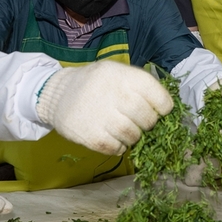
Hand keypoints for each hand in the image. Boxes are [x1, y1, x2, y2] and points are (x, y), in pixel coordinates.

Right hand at [35, 60, 173, 154]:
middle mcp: (112, 94)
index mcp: (121, 75)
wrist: (56, 94)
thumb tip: (165, 106)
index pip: (155, 93)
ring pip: (132, 136)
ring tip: (125, 130)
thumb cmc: (95, 84)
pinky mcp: (90, 136)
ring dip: (134, 137)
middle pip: (146, 117)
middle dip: (148, 123)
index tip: (161, 111)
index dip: (163, 105)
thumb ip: (139, 85)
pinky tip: (113, 138)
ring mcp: (100, 116)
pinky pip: (116, 148)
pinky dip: (120, 147)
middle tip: (141, 122)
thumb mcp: (116, 72)